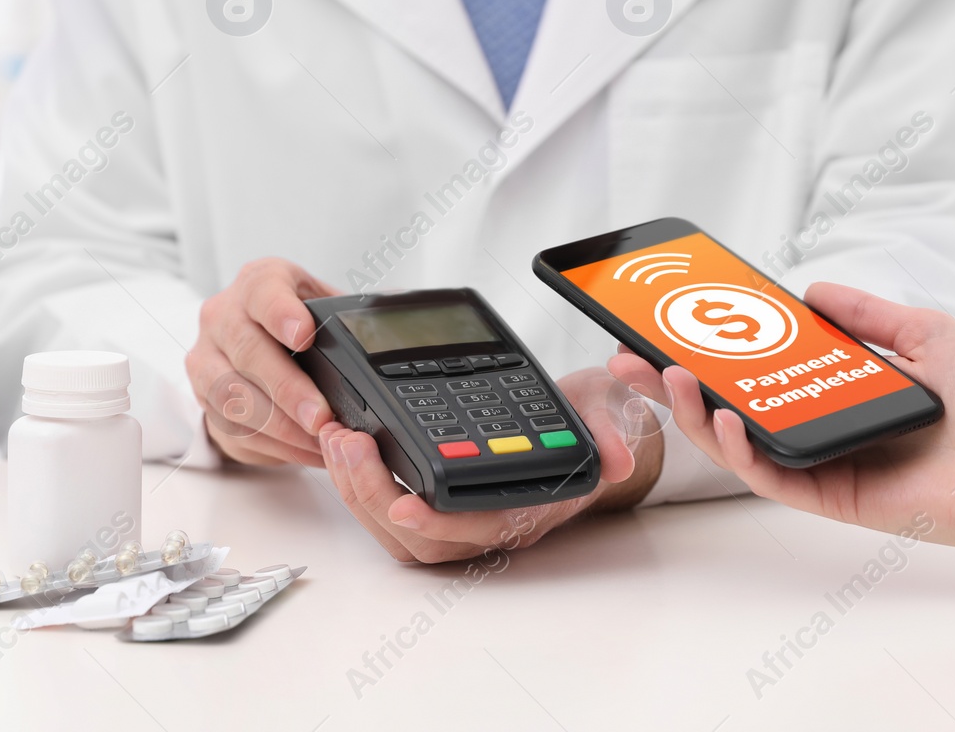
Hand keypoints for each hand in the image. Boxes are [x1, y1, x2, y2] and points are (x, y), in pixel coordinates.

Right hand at [185, 258, 337, 466]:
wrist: (246, 342)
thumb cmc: (293, 321)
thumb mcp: (318, 304)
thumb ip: (347, 311)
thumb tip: (393, 317)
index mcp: (257, 283)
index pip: (263, 291)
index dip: (282, 313)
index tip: (305, 335)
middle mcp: (222, 316)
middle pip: (248, 351)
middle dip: (287, 389)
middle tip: (320, 415)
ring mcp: (205, 358)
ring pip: (233, 396)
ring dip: (280, 425)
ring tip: (318, 441)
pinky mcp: (202, 397)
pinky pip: (232, 427)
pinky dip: (273, 444)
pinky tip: (304, 450)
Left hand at [317, 367, 664, 562]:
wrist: (588, 423)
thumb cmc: (592, 422)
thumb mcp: (608, 414)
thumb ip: (610, 432)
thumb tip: (617, 458)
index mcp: (530, 506)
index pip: (479, 528)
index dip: (439, 522)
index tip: (403, 502)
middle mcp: (493, 521)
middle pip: (423, 540)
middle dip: (374, 495)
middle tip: (349, 442)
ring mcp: (465, 516)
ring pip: (400, 532)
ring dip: (359, 491)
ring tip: (338, 439)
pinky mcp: (441, 499)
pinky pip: (393, 510)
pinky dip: (363, 484)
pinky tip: (346, 445)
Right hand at [610, 282, 954, 579]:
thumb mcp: (923, 332)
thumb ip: (864, 314)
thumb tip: (811, 290)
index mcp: (834, 394)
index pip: (757, 371)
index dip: (711, 351)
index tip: (671, 322)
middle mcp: (819, 430)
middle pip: (727, 406)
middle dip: (673, 383)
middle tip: (630, 354)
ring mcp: (821, 465)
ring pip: (735, 443)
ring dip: (694, 412)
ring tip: (669, 378)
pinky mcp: (831, 497)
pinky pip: (770, 475)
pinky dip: (740, 449)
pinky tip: (726, 418)